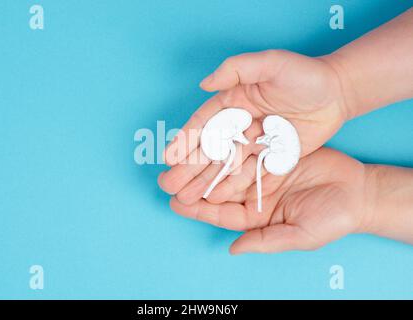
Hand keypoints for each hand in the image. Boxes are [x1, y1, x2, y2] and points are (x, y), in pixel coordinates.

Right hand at [159, 50, 348, 204]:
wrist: (337, 92)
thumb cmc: (304, 74)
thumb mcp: (271, 63)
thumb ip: (237, 70)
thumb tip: (204, 84)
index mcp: (234, 101)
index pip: (204, 123)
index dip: (185, 140)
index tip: (168, 157)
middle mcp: (240, 124)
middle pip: (210, 149)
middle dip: (188, 167)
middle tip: (168, 184)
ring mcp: (254, 142)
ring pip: (225, 165)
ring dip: (205, 180)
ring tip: (185, 196)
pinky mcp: (270, 156)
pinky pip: (247, 173)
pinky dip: (231, 185)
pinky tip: (215, 198)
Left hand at [169, 148, 372, 253]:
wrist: (358, 191)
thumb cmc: (332, 218)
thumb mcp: (299, 234)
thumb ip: (266, 241)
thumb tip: (233, 249)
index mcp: (257, 217)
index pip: (221, 214)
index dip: (197, 210)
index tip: (174, 203)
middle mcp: (254, 195)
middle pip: (217, 190)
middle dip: (191, 184)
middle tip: (166, 178)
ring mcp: (261, 173)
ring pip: (226, 167)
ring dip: (203, 162)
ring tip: (179, 156)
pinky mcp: (270, 153)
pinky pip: (245, 149)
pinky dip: (227, 144)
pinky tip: (210, 138)